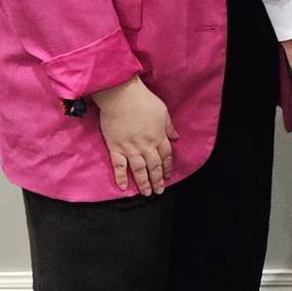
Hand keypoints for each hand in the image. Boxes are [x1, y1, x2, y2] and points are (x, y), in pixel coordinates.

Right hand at [91, 76, 176, 195]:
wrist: (121, 97)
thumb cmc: (144, 101)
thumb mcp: (163, 112)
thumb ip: (168, 127)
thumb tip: (175, 137)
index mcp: (158, 136)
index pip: (166, 156)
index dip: (168, 167)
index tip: (168, 176)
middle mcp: (146, 145)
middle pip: (154, 166)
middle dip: (158, 180)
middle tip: (159, 191)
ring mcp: (130, 148)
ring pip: (139, 170)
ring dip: (144, 183)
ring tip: (147, 193)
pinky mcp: (115, 147)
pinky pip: (119, 166)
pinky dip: (121, 177)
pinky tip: (124, 187)